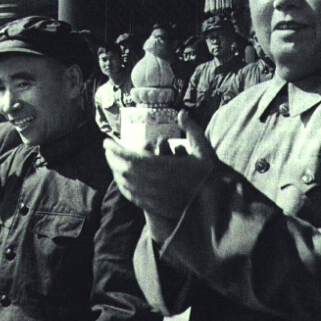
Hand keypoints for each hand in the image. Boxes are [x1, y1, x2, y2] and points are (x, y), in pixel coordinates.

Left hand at [104, 110, 218, 220]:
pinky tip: (121, 179)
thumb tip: (181, 112)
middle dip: (112, 158)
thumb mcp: (205, 150)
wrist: (213, 207)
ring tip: (111, 160)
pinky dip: (122, 185)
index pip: (131, 157)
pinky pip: (131, 196)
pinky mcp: (153, 206)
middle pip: (124, 170)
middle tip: (107, 149)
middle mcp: (154, 184)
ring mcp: (152, 197)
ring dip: (115, 171)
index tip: (106, 141)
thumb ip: (192, 130)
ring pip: (125, 184)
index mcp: (164, 168)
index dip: (116, 149)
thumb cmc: (210, 177)